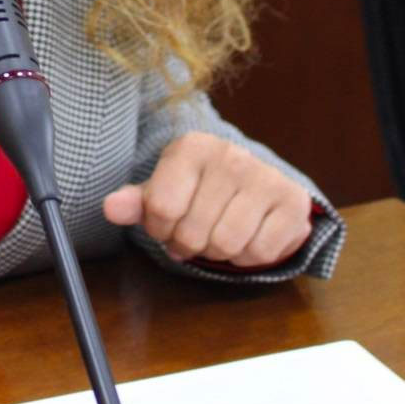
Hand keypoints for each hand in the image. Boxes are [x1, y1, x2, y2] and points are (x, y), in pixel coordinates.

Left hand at [102, 132, 312, 267]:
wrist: (255, 183)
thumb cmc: (200, 188)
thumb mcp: (163, 190)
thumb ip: (135, 202)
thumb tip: (111, 207)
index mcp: (192, 147)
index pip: (160, 208)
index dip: (160, 229)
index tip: (168, 222)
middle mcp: (231, 156)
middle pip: (193, 232)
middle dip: (189, 244)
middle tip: (197, 232)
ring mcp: (266, 177)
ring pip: (227, 245)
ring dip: (219, 252)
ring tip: (220, 232)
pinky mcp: (294, 202)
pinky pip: (260, 252)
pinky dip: (250, 256)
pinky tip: (248, 235)